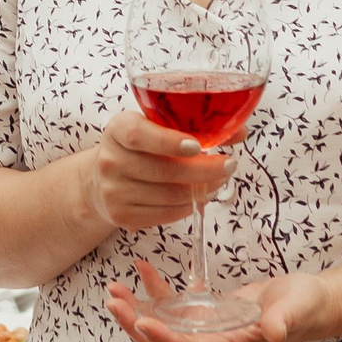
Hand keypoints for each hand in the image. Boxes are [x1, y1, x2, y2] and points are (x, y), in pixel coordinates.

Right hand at [84, 110, 234, 231]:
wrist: (101, 180)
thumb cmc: (138, 148)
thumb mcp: (155, 126)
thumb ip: (193, 125)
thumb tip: (240, 131)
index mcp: (117, 129)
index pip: (138, 135)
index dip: (169, 141)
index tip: (198, 146)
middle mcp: (110, 160)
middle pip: (163, 170)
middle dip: (204, 170)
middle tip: (229, 165)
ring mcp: (113, 191)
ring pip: (169, 196)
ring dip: (201, 190)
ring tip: (219, 181)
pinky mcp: (121, 216)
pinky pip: (164, 215)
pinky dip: (187, 207)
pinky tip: (199, 196)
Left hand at [107, 262, 331, 341]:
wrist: (308, 303)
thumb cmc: (304, 307)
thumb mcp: (297, 309)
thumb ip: (283, 320)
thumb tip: (273, 332)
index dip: (165, 339)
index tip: (143, 321)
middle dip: (137, 326)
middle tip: (114, 302)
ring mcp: (206, 330)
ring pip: (162, 327)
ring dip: (136, 311)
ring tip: (114, 290)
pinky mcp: (205, 314)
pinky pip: (172, 307)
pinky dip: (155, 291)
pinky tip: (142, 270)